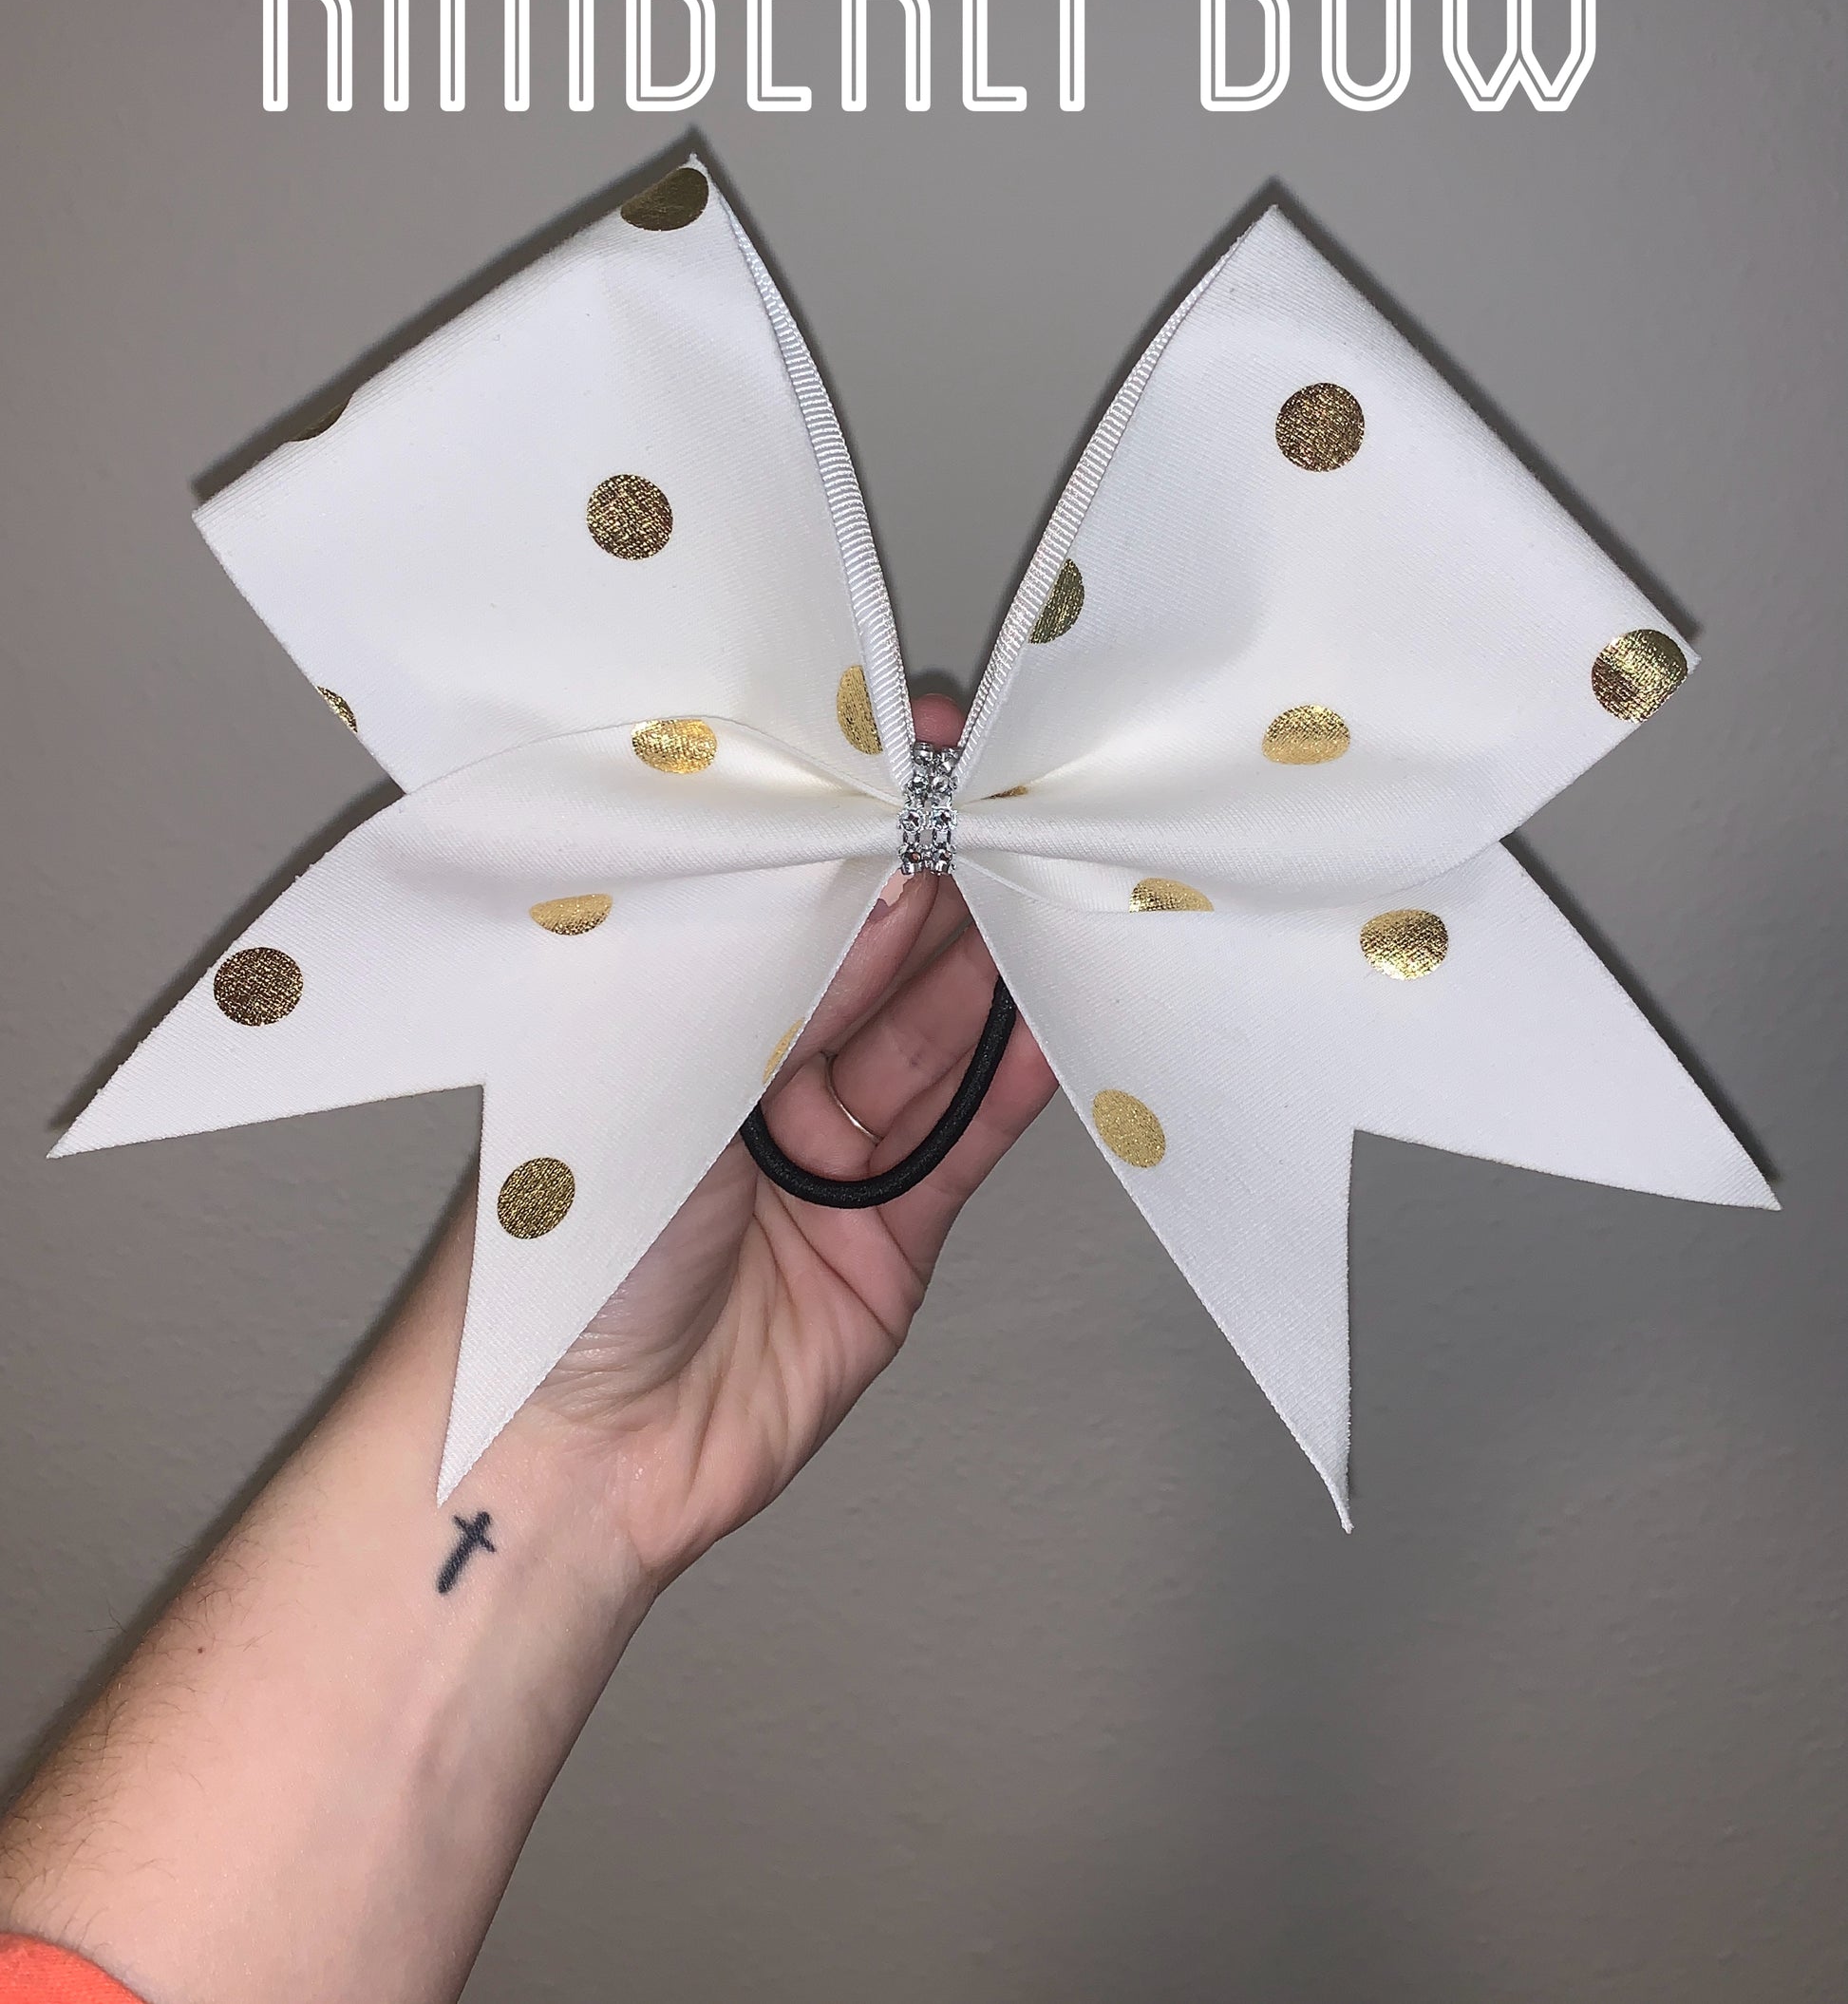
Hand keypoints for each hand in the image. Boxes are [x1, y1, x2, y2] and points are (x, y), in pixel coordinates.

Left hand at [512, 691, 1056, 1587]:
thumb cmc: (563, 1257)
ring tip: (1054, 883)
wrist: (570, 1456)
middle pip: (874, 965)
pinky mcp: (889, 1235)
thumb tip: (884, 869)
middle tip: (1012, 803)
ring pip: (929, 1041)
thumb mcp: (675, 1082)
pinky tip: (1059, 1012)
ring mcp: (829, 1157)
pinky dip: (1015, 1081)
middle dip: (944, 884)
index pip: (791, 900)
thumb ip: (790, 984)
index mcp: (679, 1019)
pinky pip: (966, 1141)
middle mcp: (755, 1078)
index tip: (926, 751)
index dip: (860, 827)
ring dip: (994, 969)